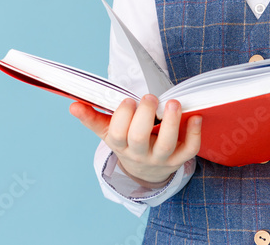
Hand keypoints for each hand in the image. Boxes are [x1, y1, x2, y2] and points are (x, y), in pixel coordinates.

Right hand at [70, 94, 201, 186]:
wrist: (146, 171)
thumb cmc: (127, 142)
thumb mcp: (108, 132)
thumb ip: (92, 118)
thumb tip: (73, 105)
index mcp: (121, 145)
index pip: (118, 134)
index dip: (122, 117)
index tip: (128, 101)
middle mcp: (140, 154)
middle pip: (139, 139)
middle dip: (144, 116)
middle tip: (148, 98)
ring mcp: (161, 158)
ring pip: (166, 145)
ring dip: (171, 123)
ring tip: (173, 102)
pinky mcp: (179, 159)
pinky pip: (189, 150)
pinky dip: (194, 134)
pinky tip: (196, 117)